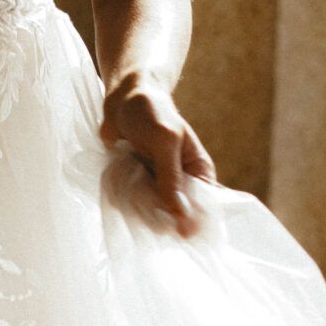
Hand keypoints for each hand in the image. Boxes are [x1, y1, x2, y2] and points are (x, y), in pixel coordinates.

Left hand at [99, 75, 215, 237]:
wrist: (123, 99)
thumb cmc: (152, 113)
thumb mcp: (165, 142)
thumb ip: (171, 178)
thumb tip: (180, 214)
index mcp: (199, 174)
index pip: (204, 210)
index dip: (191, 222)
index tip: (175, 226)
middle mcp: (180, 186)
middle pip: (173, 218)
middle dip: (156, 211)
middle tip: (143, 187)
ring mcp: (156, 189)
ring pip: (149, 215)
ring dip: (136, 202)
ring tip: (131, 173)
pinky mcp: (136, 189)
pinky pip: (130, 206)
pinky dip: (122, 196)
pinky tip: (120, 176)